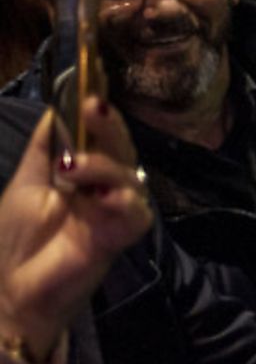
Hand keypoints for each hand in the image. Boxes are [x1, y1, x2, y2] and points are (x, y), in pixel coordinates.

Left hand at [0, 102, 151, 360]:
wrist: (10, 288)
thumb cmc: (15, 237)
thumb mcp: (27, 181)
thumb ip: (47, 147)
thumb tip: (58, 105)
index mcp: (85, 170)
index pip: (101, 133)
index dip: (101, 109)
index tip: (95, 75)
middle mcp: (106, 186)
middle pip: (120, 148)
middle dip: (108, 126)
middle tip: (93, 106)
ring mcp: (115, 211)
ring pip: (130, 176)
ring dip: (105, 165)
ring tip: (71, 167)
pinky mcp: (120, 237)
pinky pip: (136, 213)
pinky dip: (121, 201)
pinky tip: (100, 198)